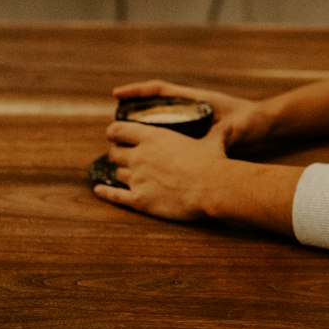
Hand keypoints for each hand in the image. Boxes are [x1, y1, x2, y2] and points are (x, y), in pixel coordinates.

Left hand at [93, 115, 301, 233]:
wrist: (213, 188)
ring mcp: (137, 178)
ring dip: (117, 172)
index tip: (115, 134)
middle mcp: (139, 156)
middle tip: (120, 155)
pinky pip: (115, 195)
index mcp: (153, 136)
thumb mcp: (213, 141)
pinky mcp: (139, 200)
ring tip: (119, 173)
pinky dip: (105, 192)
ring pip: (115, 173)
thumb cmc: (214, 162)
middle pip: (114, 152)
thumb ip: (215, 133)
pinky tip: (99, 190)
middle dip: (116, 153)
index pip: (120, 129)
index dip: (114, 131)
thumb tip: (228, 128)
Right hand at [111, 78, 273, 150]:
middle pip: (154, 106)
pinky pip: (168, 135)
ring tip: (120, 145)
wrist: (264, 125)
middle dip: (132, 113)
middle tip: (112, 128)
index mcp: (196, 99)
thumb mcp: (238, 126)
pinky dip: (155, 142)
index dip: (138, 91)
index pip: (161, 90)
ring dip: (140, 129)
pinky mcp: (194, 133)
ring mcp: (190, 120)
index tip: (116, 95)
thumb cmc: (251, 121)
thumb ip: (230, 130)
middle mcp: (189, 108)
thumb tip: (227, 133)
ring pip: (158, 122)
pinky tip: (142, 158)